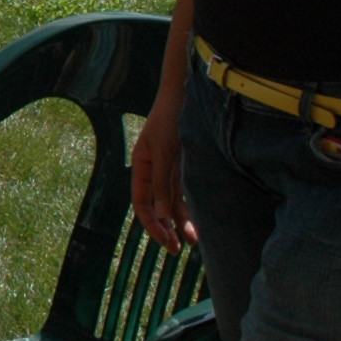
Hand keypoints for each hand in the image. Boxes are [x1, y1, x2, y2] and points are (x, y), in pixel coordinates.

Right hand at [130, 89, 196, 253]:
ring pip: (172, 201)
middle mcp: (153, 169)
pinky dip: (190, 205)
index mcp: (141, 166)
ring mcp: (169, 167)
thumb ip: (163, 183)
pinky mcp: (184, 162)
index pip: (142, 203)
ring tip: (194, 241)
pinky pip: (184, 190)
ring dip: (181, 220)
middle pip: (157, 206)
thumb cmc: (170, 117)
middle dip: (166, 228)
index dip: (152, 224)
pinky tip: (198, 218)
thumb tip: (162, 215)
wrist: (187, 91)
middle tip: (178, 249)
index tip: (166, 241)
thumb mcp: (165, 151)